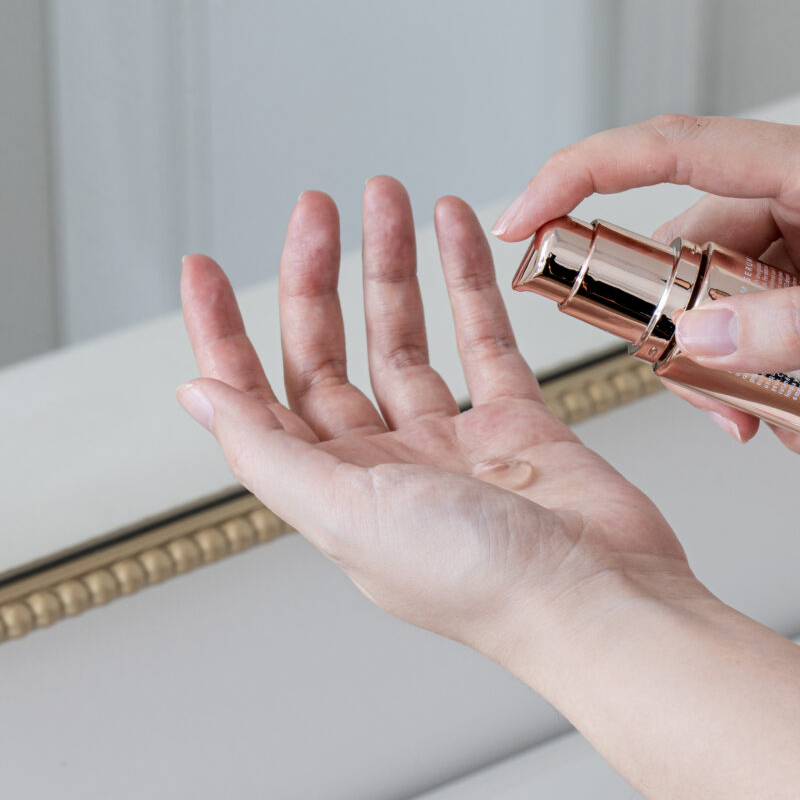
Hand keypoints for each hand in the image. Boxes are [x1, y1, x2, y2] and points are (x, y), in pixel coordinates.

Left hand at [177, 179, 696, 663]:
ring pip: (405, 337)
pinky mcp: (519, 429)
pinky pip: (484, 340)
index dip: (223, 334)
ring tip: (386, 195)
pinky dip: (467, 282)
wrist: (603, 603)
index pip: (256, 400)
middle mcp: (384, 471)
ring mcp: (452, 447)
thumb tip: (196, 397)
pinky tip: (456, 229)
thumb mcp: (348, 514)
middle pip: (328, 356)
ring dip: (390, 266)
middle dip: (317, 278)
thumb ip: (267, 452)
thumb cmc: (483, 585)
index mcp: (332, 496)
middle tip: (317, 208)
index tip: (204, 267)